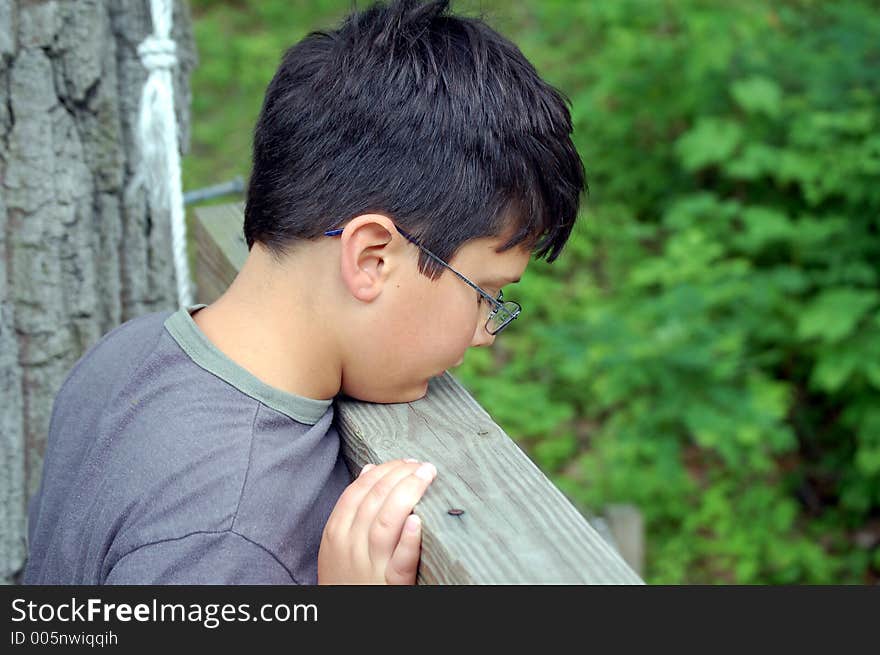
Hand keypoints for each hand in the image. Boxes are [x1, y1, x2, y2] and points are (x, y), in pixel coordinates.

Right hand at [318, 458, 436, 583]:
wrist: (343, 616)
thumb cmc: (346, 575)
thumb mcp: (338, 541)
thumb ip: (352, 507)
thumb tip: (369, 470)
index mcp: (337, 532)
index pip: (359, 490)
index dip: (384, 471)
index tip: (405, 461)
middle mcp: (351, 546)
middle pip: (375, 500)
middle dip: (400, 476)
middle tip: (422, 465)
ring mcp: (370, 566)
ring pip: (386, 523)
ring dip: (408, 494)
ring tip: (426, 476)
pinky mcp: (391, 586)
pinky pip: (400, 561)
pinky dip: (408, 540)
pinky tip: (419, 521)